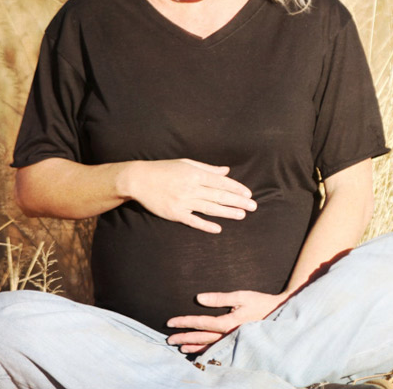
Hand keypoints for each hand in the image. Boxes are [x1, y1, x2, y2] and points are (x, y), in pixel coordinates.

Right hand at [122, 159, 256, 232]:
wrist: (139, 180)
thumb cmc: (164, 169)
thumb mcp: (186, 163)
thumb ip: (208, 169)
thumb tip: (226, 171)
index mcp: (195, 174)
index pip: (221, 182)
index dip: (236, 188)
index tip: (248, 194)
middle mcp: (191, 188)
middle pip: (219, 196)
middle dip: (238, 201)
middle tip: (253, 207)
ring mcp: (183, 201)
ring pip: (210, 208)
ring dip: (227, 212)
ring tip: (242, 215)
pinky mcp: (174, 213)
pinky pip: (193, 221)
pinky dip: (206, 225)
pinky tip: (218, 228)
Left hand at [166, 290, 290, 353]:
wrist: (280, 313)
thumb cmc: (261, 302)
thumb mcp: (241, 296)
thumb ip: (220, 298)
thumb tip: (199, 298)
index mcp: (227, 322)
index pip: (200, 323)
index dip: (184, 322)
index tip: (170, 322)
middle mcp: (228, 335)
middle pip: (201, 338)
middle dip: (183, 338)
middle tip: (169, 339)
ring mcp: (233, 342)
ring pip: (208, 347)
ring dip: (193, 347)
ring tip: (180, 347)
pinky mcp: (237, 344)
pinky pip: (218, 351)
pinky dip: (206, 352)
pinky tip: (199, 352)